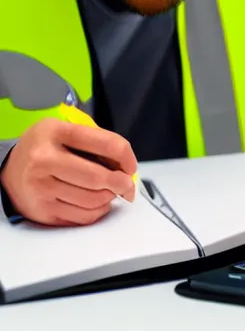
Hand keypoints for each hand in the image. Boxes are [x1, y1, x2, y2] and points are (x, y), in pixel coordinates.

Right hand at [0, 118, 137, 225]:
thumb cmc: (45, 148)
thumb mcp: (66, 130)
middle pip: (98, 177)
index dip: (127, 156)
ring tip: (111, 190)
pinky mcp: (43, 211)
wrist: (10, 170)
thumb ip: (96, 141)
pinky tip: (99, 201)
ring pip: (93, 199)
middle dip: (122, 182)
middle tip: (128, 184)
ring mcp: (41, 188)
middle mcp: (44, 160)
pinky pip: (84, 216)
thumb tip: (126, 166)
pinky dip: (99, 210)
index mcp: (55, 132)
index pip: (105, 143)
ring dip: (111, 196)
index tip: (131, 165)